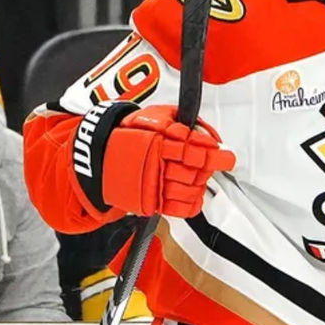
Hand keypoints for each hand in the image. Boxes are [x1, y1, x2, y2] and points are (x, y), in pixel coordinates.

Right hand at [101, 104, 235, 217]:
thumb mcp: (155, 116)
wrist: (99, 155)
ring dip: (201, 184)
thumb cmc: (131, 132)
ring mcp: (152, 183)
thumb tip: (206, 133)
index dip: (213, 152)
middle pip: (195, 169)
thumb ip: (182, 122)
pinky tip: (195, 196)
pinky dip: (191, 204)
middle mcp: (156, 163)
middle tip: (222, 162)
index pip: (194, 147)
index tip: (225, 153)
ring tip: (203, 177)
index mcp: (159, 140)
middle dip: (212, 166)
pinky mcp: (148, 201)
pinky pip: (177, 208)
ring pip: (189, 189)